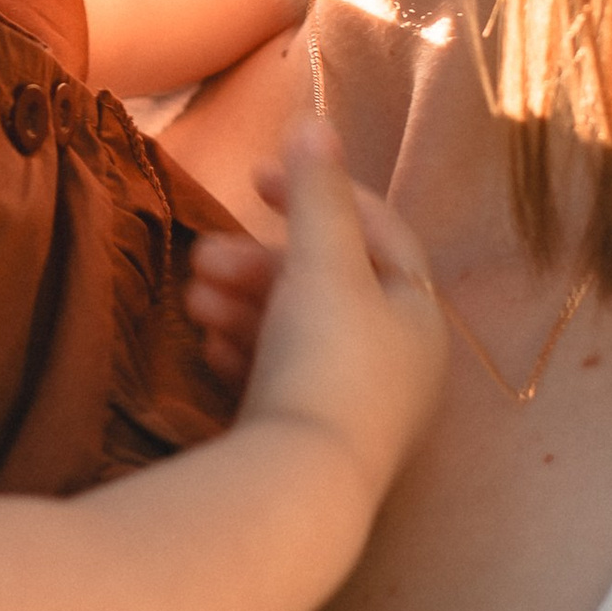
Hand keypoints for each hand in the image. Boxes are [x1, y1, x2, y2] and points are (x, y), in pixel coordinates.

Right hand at [196, 118, 445, 506]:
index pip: (380, 233)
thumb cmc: (324, 364)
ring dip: (242, 300)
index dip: (322, 192)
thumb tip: (315, 120)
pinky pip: (274, 375)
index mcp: (419, 318)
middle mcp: (395, 365)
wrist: (295, 489)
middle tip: (202, 254)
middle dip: (260, 260)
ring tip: (192, 294)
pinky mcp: (307, 439)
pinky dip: (241, 349)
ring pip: (292, 330)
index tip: (256, 176)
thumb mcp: (321, 264)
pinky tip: (208, 342)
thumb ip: (316, 192)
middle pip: (325, 285)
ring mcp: (350, 406)